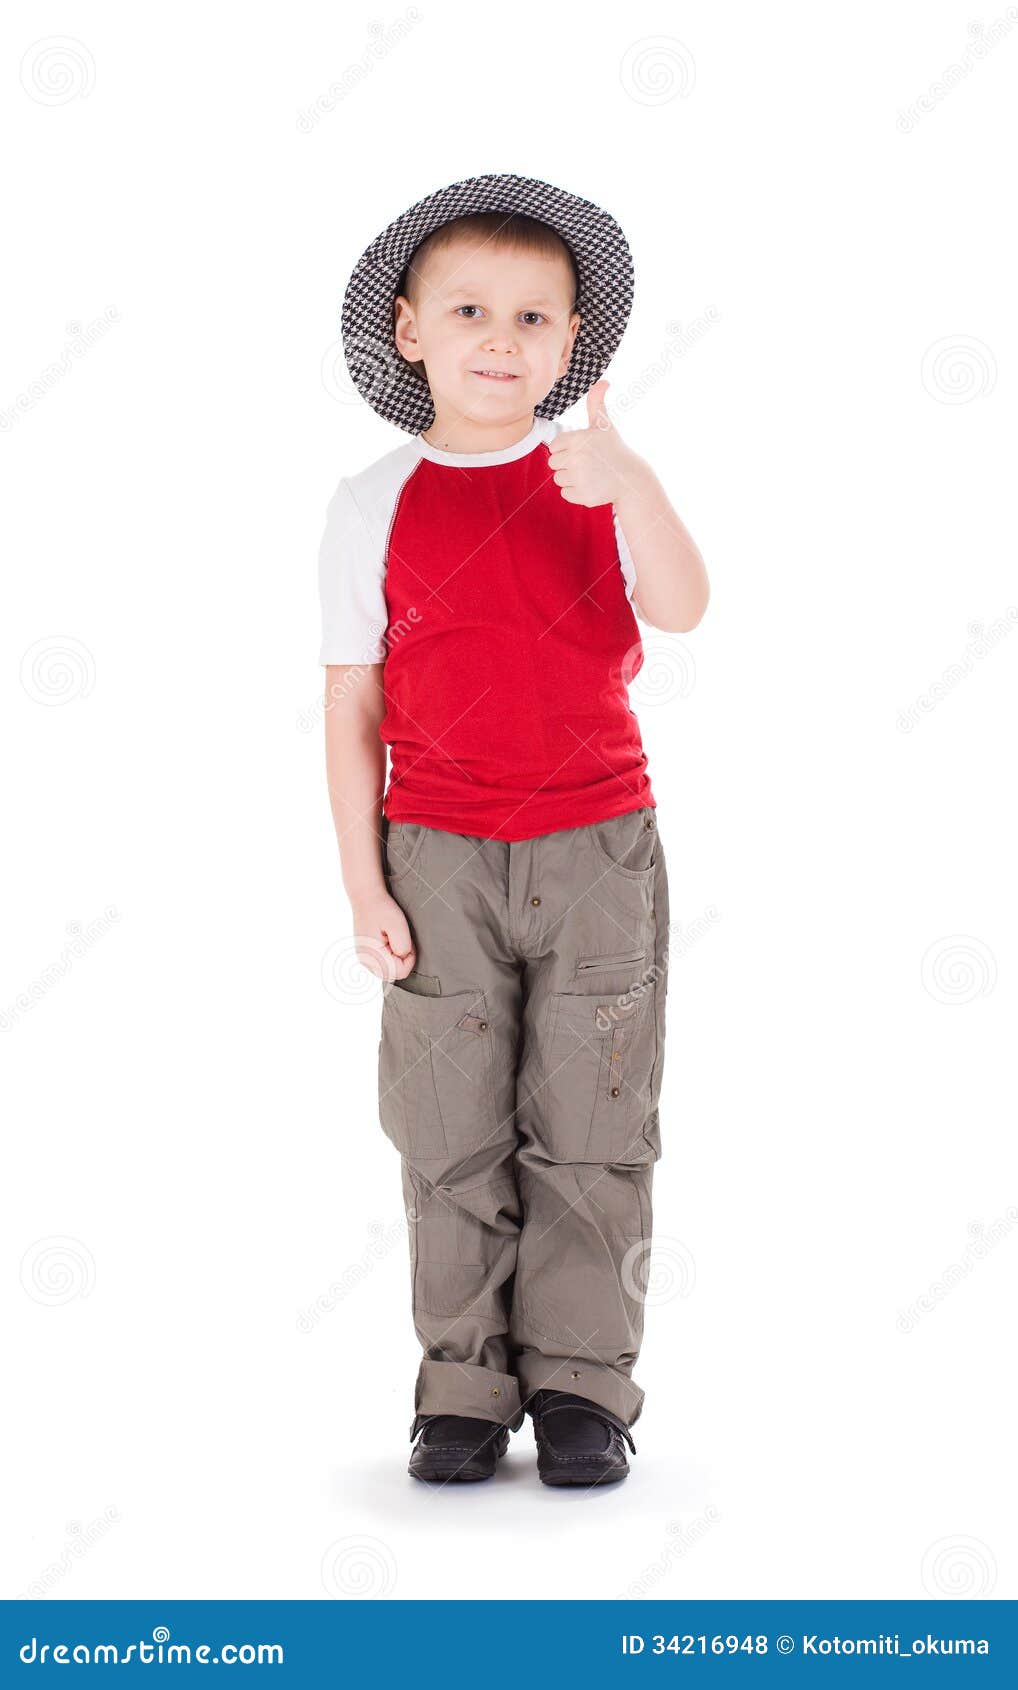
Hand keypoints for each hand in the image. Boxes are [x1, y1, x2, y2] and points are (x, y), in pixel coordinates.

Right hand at [351, 889, 416, 981]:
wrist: (366, 898)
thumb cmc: (381, 909)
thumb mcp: (397, 925)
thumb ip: (403, 946)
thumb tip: (403, 956)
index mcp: (372, 956)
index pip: (400, 972)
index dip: (410, 957)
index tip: (406, 939)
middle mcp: (365, 962)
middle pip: (394, 974)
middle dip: (402, 958)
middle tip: (399, 938)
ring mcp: (364, 959)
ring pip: (390, 970)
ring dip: (396, 957)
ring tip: (392, 937)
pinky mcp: (366, 955)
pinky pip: (384, 964)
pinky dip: (390, 955)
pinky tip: (387, 940)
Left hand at [546, 380, 642, 506]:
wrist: (630, 477)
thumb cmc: (613, 449)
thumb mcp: (604, 425)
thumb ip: (596, 403)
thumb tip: (603, 381)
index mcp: (578, 439)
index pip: (554, 447)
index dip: (566, 449)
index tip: (582, 450)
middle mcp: (577, 457)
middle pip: (553, 463)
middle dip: (567, 464)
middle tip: (587, 463)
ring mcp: (580, 478)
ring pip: (558, 479)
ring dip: (571, 478)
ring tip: (590, 474)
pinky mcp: (583, 495)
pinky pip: (565, 494)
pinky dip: (576, 492)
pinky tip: (592, 485)